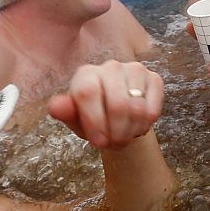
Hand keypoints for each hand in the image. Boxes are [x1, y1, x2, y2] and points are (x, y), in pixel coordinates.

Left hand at [47, 60, 163, 149]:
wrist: (118, 115)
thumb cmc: (93, 116)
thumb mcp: (76, 119)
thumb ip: (66, 112)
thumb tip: (55, 107)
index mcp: (86, 74)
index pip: (88, 93)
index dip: (94, 121)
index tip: (98, 142)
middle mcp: (110, 66)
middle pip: (117, 104)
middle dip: (116, 132)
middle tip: (114, 144)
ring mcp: (135, 70)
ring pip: (137, 109)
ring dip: (131, 132)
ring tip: (124, 137)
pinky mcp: (154, 78)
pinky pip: (152, 109)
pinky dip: (144, 126)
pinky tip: (137, 127)